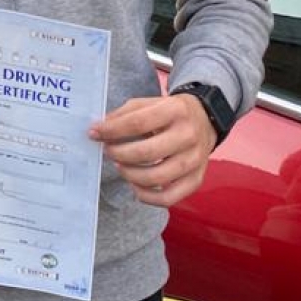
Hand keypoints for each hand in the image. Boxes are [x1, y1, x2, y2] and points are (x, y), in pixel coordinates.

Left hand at [89, 92, 216, 207]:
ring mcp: (195, 160)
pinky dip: (147, 196)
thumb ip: (124, 114)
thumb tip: (99, 129)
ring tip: (120, 166)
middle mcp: (188, 135)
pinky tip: (135, 185)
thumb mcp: (150, 103)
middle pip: (146, 152)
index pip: (138, 123)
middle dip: (119, 154)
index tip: (94, 133)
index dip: (112, 130)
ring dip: (130, 174)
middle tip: (108, 151)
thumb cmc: (170, 112)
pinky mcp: (196, 179)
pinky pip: (168, 198)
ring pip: (156, 177)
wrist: (206, 119)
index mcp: (175, 110)